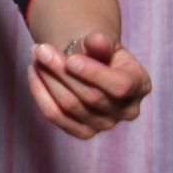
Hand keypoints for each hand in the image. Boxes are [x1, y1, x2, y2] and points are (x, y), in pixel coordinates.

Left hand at [28, 31, 151, 139]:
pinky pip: (56, 116)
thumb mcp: (104, 43)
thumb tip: (96, 40)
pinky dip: (40, 94)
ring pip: (69, 105)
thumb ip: (101, 42)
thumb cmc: (100, 52)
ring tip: (36, 55)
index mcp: (139, 85)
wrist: (90, 67)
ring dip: (47, 78)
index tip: (70, 59)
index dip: (93, 74)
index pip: (119, 86)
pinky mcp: (83, 132)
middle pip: (90, 95)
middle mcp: (127, 110)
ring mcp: (105, 125)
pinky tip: (33, 73)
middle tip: (40, 49)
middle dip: (61, 70)